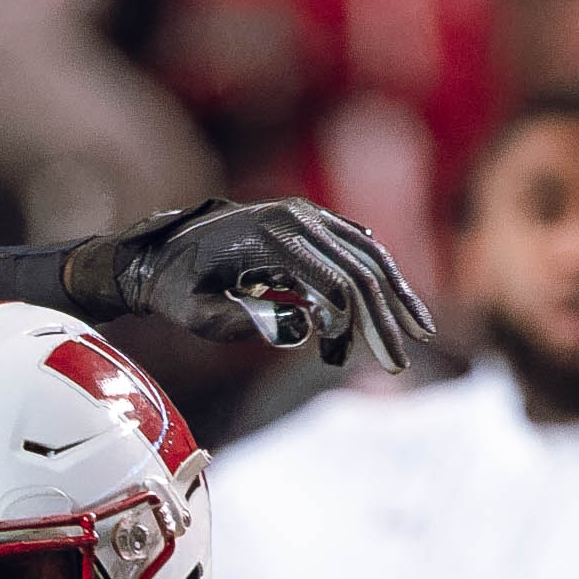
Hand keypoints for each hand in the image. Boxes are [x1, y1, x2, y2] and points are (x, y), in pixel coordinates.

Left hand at [71, 199, 440, 372]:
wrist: (162, 252)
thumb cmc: (177, 290)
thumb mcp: (199, 315)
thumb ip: (247, 320)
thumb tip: (305, 326)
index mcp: (271, 236)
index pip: (336, 281)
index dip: (360, 326)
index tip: (374, 362)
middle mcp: (296, 216)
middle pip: (360, 267)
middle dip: (384, 319)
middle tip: (399, 363)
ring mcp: (306, 214)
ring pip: (367, 252)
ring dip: (394, 295)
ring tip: (417, 332)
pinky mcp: (311, 223)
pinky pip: (355, 246)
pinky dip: (377, 276)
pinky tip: (395, 306)